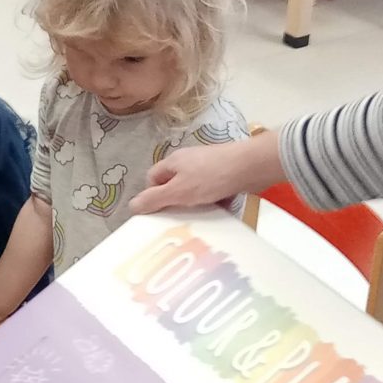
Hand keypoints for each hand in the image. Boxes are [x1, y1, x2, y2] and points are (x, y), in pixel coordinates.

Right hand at [130, 132, 283, 214]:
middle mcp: (188, 162)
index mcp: (173, 162)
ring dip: (197, 205)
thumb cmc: (211, 177)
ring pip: (194, 191)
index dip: (152, 196)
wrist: (252, 166)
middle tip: (180, 220)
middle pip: (174, 186)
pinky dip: (214, 202)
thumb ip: (154, 199)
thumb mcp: (178, 191)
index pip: (152, 179)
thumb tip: (131, 206)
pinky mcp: (225, 174)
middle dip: (176, 203)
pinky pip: (213, 192)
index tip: (159, 213)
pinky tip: (220, 212)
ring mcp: (208, 167)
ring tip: (202, 218)